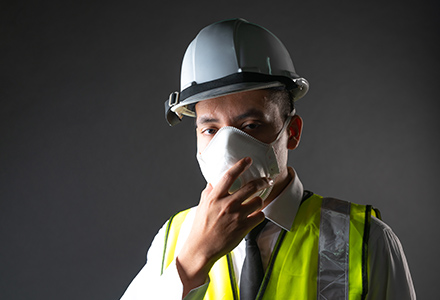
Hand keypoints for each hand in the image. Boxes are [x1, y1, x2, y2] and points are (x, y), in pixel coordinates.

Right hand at [176, 157, 271, 296]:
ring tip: (257, 201)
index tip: (248, 160)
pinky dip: (259, 215)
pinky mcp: (243, 228)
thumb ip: (209, 192)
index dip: (240, 166)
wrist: (201, 248)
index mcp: (215, 197)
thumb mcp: (202, 205)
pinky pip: (260, 216)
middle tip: (267, 180)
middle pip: (251, 187)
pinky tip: (255, 215)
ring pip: (258, 201)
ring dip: (260, 200)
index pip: (229, 176)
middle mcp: (227, 205)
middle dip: (262, 181)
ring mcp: (236, 217)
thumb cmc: (201, 227)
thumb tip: (214, 182)